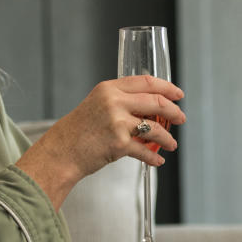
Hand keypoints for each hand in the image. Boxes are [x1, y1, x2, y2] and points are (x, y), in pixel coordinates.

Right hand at [16, 75, 184, 207]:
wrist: (61, 152)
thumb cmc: (78, 131)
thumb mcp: (97, 105)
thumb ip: (119, 101)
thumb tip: (149, 108)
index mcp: (109, 88)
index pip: (146, 82)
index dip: (166, 87)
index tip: (178, 94)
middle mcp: (114, 102)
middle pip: (156, 102)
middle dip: (174, 112)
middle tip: (180, 118)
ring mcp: (117, 122)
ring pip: (155, 128)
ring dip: (167, 138)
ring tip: (172, 144)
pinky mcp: (119, 143)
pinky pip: (145, 150)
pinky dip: (154, 157)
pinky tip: (157, 160)